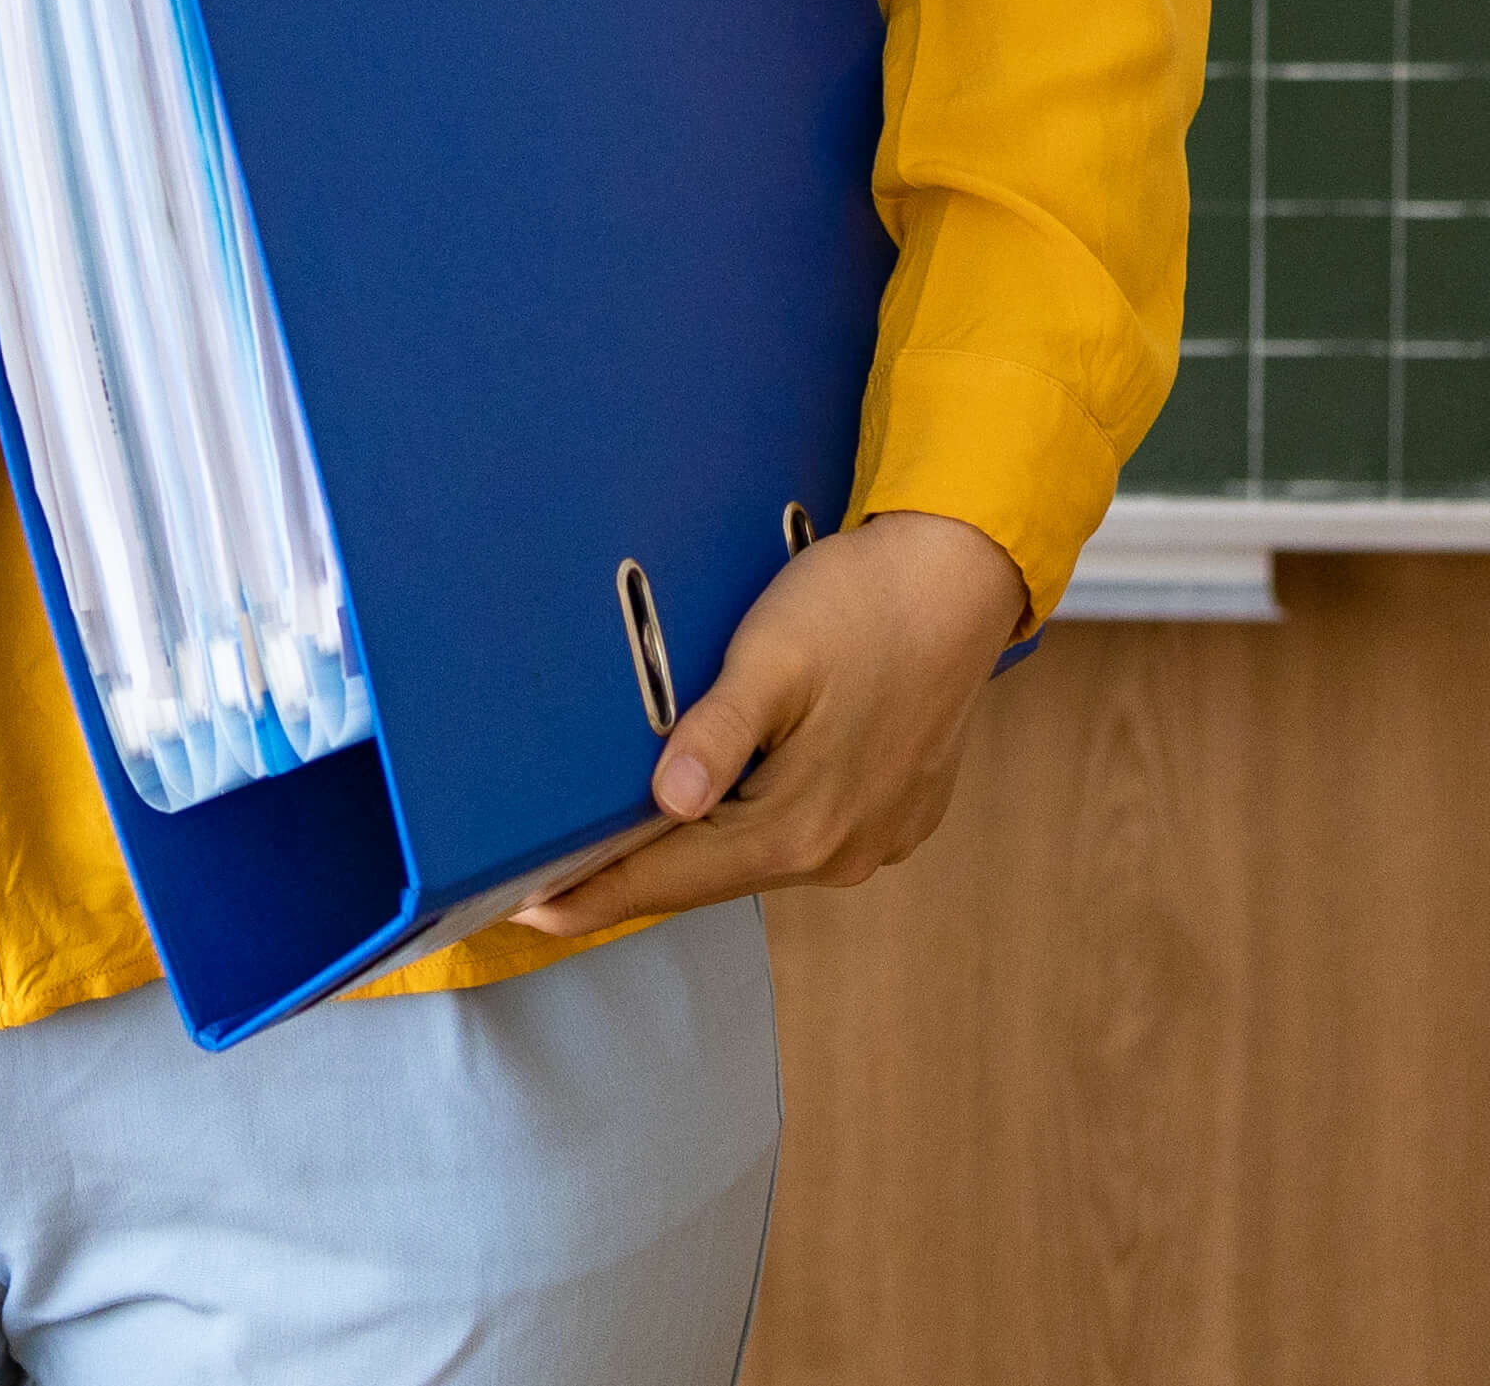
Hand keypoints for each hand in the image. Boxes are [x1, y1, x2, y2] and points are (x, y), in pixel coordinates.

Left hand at [505, 508, 1026, 937]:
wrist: (961, 578)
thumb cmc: (862, 604)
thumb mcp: (773, 655)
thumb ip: (718, 732)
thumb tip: (669, 802)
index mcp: (799, 826)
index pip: (671, 881)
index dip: (594, 896)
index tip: (528, 911)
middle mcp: (838, 853)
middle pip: (709, 876)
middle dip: (633, 877)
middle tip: (555, 878)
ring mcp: (872, 841)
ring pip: (756, 855)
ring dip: (696, 848)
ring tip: (626, 840)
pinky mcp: (895, 817)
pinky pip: (802, 835)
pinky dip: (754, 824)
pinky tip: (721, 798)